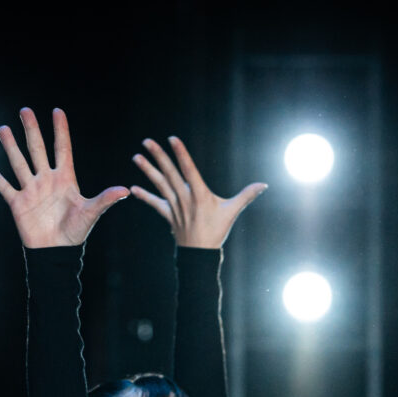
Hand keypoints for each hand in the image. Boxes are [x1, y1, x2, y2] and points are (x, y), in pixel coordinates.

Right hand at [0, 108, 128, 247]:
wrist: (57, 252)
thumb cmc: (75, 233)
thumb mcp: (91, 213)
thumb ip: (105, 199)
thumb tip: (125, 191)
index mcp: (65, 179)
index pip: (62, 149)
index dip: (60, 131)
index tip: (57, 111)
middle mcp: (46, 180)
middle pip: (37, 150)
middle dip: (32, 130)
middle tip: (26, 110)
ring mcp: (31, 191)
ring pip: (18, 163)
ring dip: (10, 146)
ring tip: (3, 129)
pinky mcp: (18, 204)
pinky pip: (4, 187)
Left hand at [131, 136, 266, 247]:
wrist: (201, 255)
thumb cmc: (217, 231)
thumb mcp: (232, 212)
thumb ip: (247, 195)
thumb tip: (264, 185)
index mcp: (200, 195)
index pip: (188, 169)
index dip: (181, 153)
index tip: (172, 139)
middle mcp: (185, 199)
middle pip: (170, 174)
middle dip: (159, 156)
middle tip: (147, 141)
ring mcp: (175, 207)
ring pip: (160, 185)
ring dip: (147, 171)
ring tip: (136, 157)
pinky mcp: (169, 216)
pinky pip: (155, 204)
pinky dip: (145, 196)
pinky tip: (133, 188)